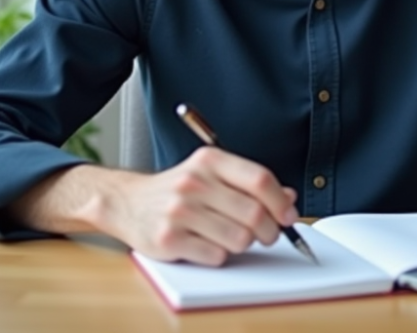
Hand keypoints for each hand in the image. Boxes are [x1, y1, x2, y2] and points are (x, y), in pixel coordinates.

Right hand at [90, 146, 298, 265]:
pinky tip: (208, 243)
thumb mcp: (211, 174)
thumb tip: (288, 198)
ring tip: (231, 236)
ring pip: (239, 238)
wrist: (128, 202)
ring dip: (243, 244)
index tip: (288, 216)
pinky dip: (220, 255)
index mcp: (209, 160)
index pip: (259, 179)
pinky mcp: (170, 239)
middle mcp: (194, 182)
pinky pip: (217, 256)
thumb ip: (249, 183)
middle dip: (268, 230)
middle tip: (266, 234)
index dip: (281, 202)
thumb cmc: (177, 190)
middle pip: (253, 213)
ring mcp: (180, 211)